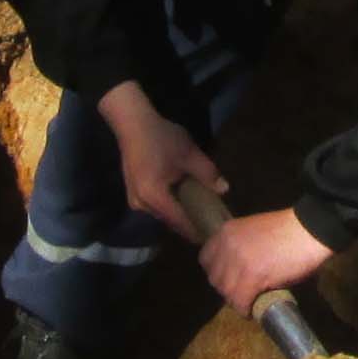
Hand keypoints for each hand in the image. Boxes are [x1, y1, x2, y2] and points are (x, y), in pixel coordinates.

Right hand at [97, 82, 223, 239]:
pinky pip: (156, 206)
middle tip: (210, 224)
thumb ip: (207, 174)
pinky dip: (171, 205)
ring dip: (180, 214)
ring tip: (200, 213)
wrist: (132, 122)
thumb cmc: (161, 138)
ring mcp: (135, 199)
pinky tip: (184, 200)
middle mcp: (141, 205)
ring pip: (163, 214)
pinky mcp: (134, 192)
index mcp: (154, 198)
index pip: (180, 223)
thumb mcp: (189, 154)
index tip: (214, 236)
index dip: (197, 230)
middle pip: (170, 221)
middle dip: (190, 224)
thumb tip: (225, 190)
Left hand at [202, 204, 335, 315]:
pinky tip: (252, 310)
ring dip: (236, 301)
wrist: (310, 229)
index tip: (229, 279)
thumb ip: (240, 246)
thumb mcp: (254, 231)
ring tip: (248, 303)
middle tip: (241, 294)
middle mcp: (227, 245)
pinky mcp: (252, 277)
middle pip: (214, 279)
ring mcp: (238, 261)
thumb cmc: (288, 230)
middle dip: (227, 289)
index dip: (217, 273)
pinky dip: (245, 309)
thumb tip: (236, 272)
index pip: (205, 259)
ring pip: (226, 292)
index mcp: (226, 232)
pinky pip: (240, 301)